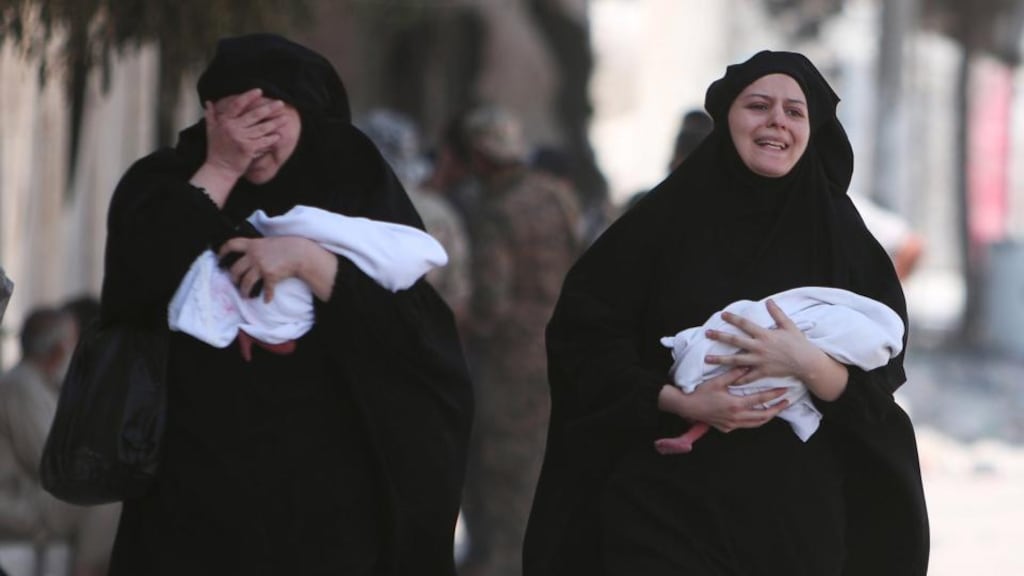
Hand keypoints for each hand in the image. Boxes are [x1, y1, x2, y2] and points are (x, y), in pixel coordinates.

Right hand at [204, 89, 288, 179]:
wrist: (220, 168)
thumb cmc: (216, 150)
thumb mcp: (210, 130)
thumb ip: (211, 115)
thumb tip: (208, 102)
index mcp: (225, 121)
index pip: (237, 105)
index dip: (248, 96)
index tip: (259, 91)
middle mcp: (233, 128)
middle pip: (254, 115)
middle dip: (269, 108)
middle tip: (280, 103)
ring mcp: (241, 138)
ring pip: (262, 128)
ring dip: (275, 123)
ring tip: (285, 118)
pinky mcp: (248, 148)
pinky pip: (263, 141)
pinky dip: (271, 139)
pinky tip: (278, 135)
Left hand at [219, 236, 313, 302]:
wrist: (300, 252)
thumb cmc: (286, 246)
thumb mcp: (268, 241)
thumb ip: (257, 247)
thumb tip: (249, 256)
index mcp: (252, 244)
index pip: (231, 245)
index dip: (222, 251)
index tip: (219, 259)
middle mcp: (254, 255)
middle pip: (235, 269)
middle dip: (233, 278)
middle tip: (235, 282)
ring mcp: (261, 266)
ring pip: (246, 282)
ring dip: (244, 291)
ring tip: (246, 295)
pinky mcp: (270, 276)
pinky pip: (265, 289)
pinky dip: (266, 296)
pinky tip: (267, 300)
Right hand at [658, 368, 789, 433]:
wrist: (687, 407)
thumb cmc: (701, 393)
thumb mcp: (718, 381)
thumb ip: (734, 374)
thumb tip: (747, 364)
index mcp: (736, 404)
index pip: (761, 400)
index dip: (774, 395)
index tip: (785, 391)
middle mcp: (737, 417)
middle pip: (763, 416)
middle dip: (777, 409)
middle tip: (786, 403)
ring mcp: (732, 424)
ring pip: (756, 423)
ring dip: (767, 417)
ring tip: (776, 410)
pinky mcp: (727, 428)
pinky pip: (746, 426)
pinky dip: (754, 421)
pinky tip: (757, 416)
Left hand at [705, 299, 821, 384]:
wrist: (807, 362)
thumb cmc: (799, 343)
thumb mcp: (788, 325)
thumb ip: (777, 313)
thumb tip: (769, 301)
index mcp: (764, 335)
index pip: (745, 324)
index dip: (733, 318)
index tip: (722, 314)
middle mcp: (759, 347)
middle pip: (735, 341)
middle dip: (720, 336)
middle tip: (707, 333)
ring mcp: (760, 361)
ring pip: (736, 360)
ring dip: (721, 359)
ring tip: (707, 358)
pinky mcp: (763, 372)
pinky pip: (748, 377)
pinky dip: (737, 379)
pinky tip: (727, 380)